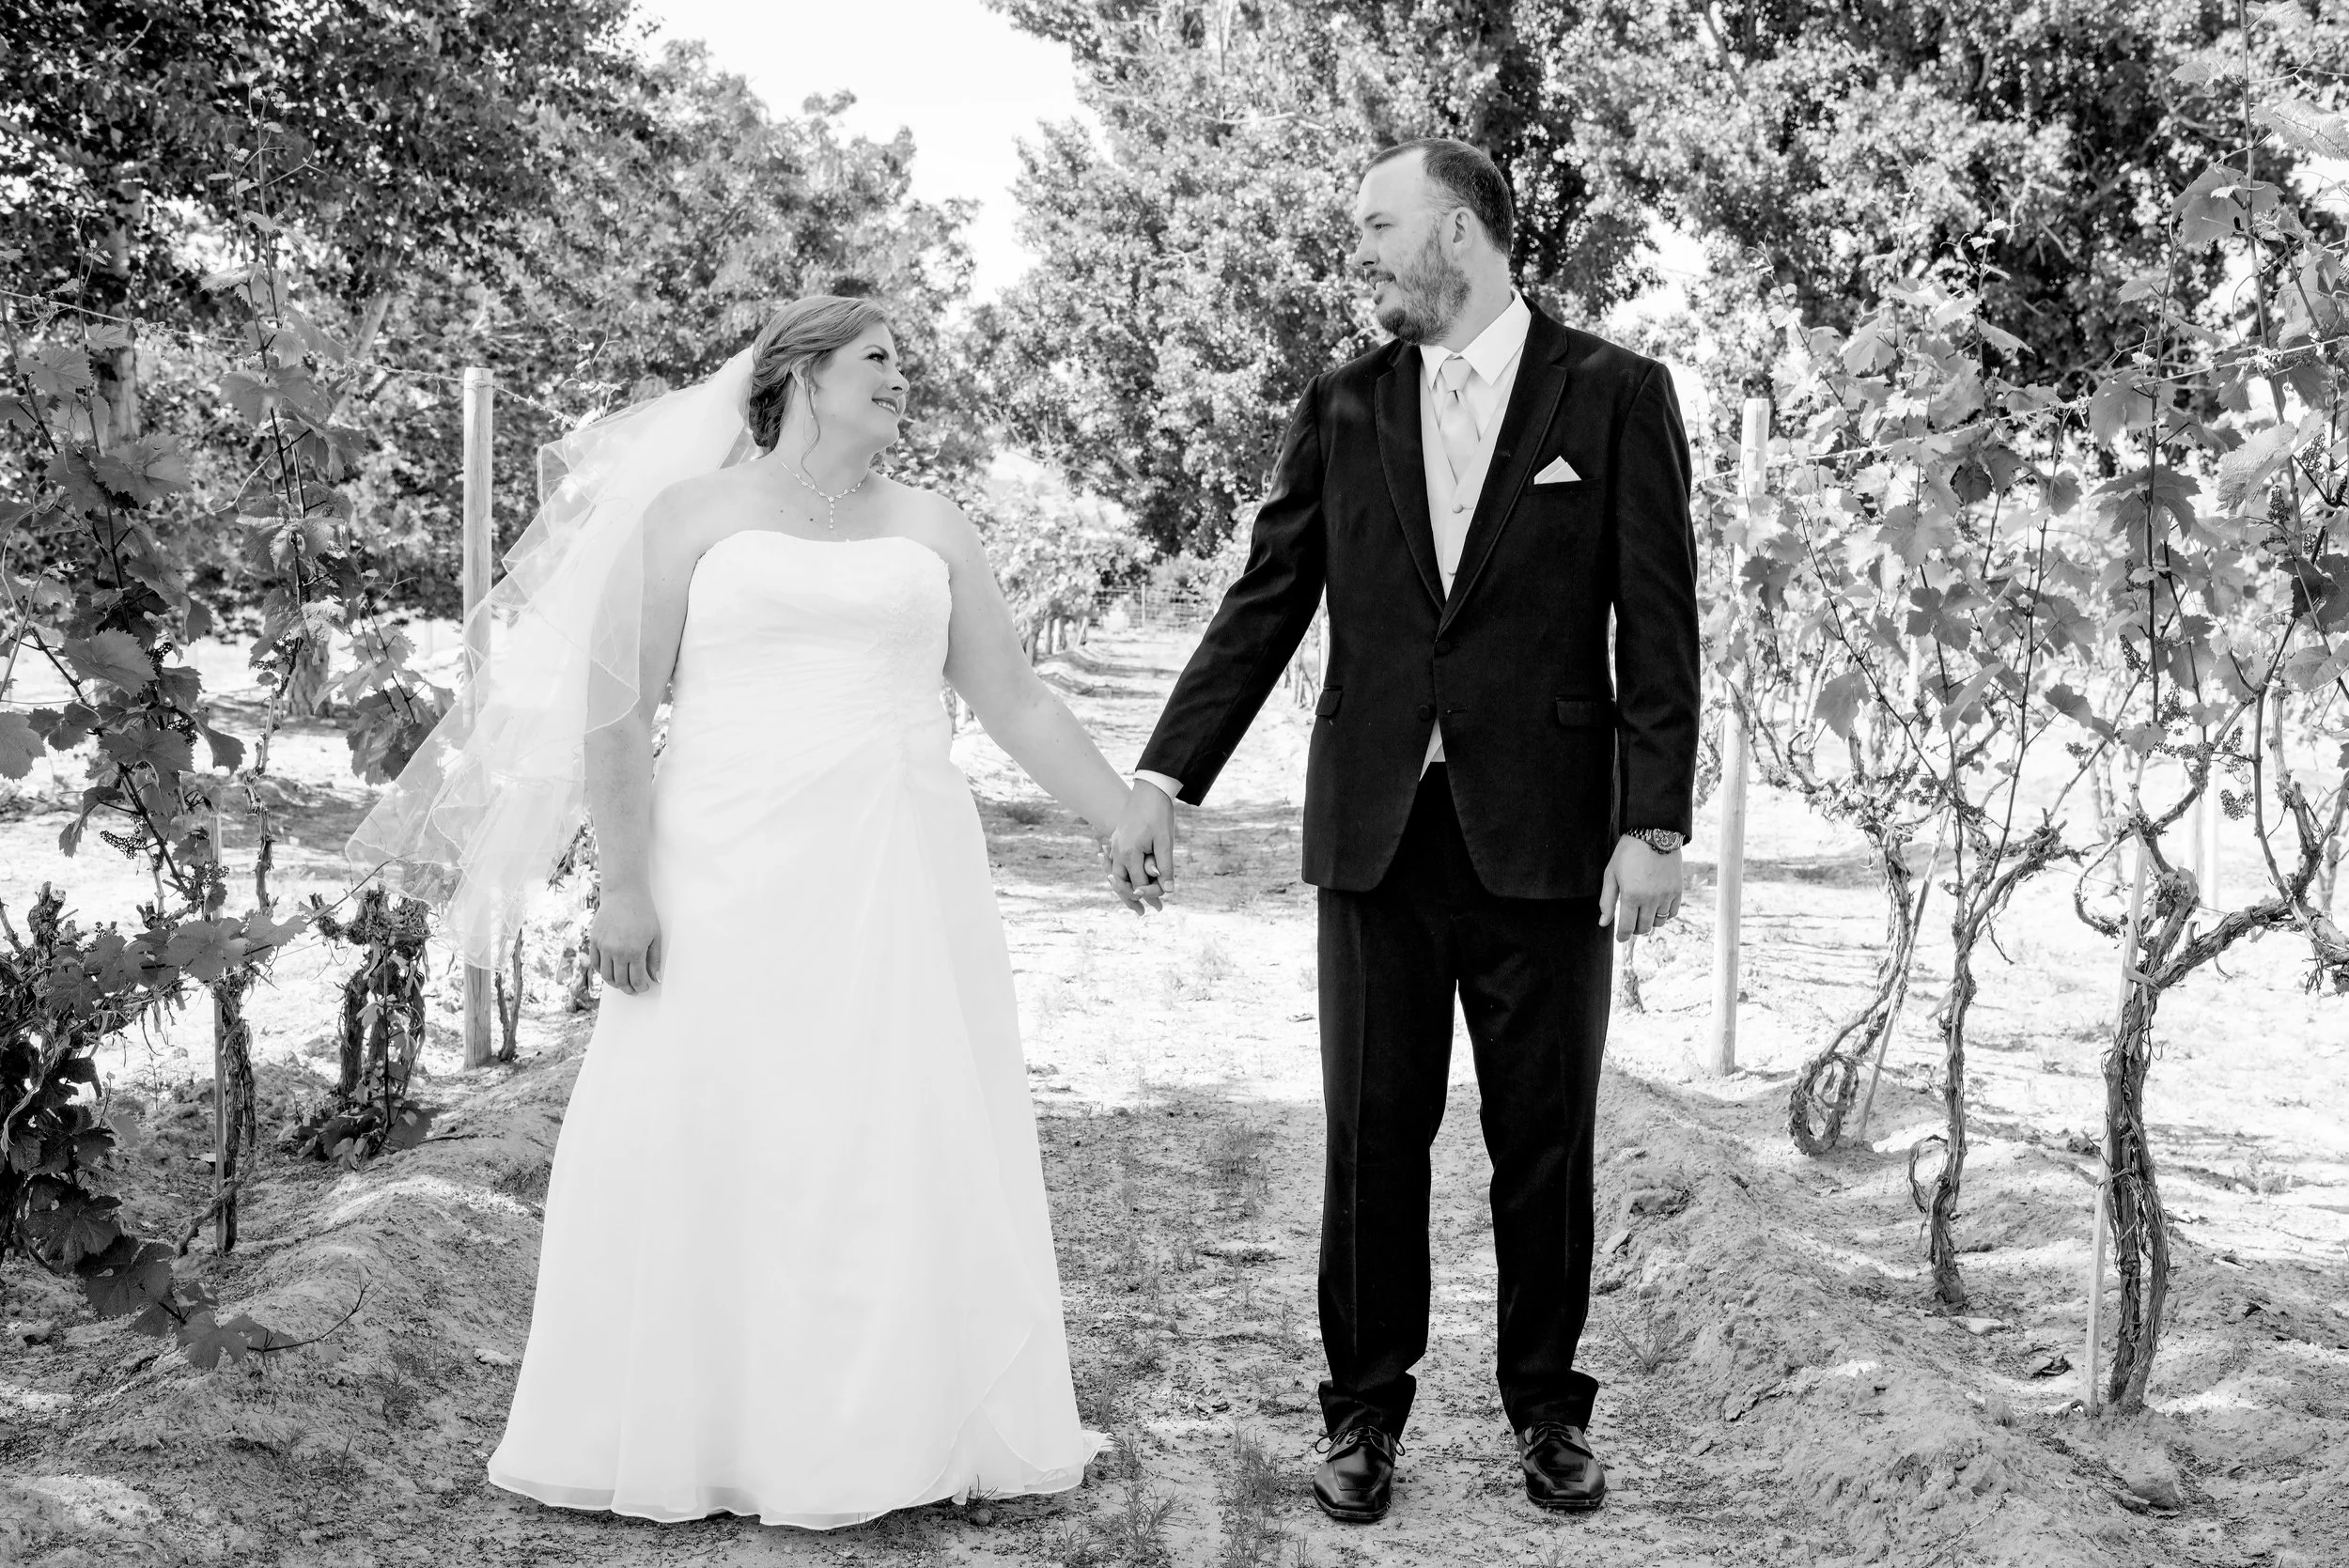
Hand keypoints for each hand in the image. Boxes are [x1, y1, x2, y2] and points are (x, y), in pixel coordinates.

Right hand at [588, 886, 661, 993]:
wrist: (624, 894)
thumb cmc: (643, 914)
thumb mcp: (655, 936)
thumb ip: (654, 959)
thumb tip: (656, 978)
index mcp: (635, 951)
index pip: (636, 979)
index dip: (641, 987)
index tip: (644, 988)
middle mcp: (617, 952)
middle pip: (620, 981)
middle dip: (628, 989)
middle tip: (633, 990)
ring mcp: (603, 946)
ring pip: (606, 975)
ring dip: (614, 983)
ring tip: (621, 984)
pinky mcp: (594, 940)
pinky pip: (595, 963)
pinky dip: (602, 971)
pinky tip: (610, 972)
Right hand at [1103, 779, 1174, 913]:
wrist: (1150, 790)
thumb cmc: (1159, 815)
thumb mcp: (1165, 842)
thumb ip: (1165, 867)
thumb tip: (1169, 890)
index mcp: (1129, 853)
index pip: (1138, 885)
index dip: (1151, 895)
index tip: (1160, 905)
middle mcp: (1117, 851)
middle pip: (1121, 885)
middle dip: (1132, 900)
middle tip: (1142, 914)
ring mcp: (1115, 845)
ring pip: (1115, 876)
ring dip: (1125, 890)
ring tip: (1134, 905)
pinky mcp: (1116, 840)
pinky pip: (1115, 864)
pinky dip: (1121, 876)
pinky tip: (1127, 882)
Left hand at [1599, 835, 1682, 942]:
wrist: (1654, 834)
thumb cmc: (1628, 852)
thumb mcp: (1611, 874)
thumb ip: (1607, 900)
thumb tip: (1603, 923)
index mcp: (1631, 896)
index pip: (1627, 927)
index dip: (1622, 936)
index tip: (1620, 938)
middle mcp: (1650, 899)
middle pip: (1643, 928)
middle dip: (1634, 929)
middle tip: (1630, 923)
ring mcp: (1665, 895)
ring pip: (1658, 922)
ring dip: (1649, 922)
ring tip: (1643, 912)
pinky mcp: (1677, 891)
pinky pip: (1672, 913)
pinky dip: (1664, 915)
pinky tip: (1656, 907)